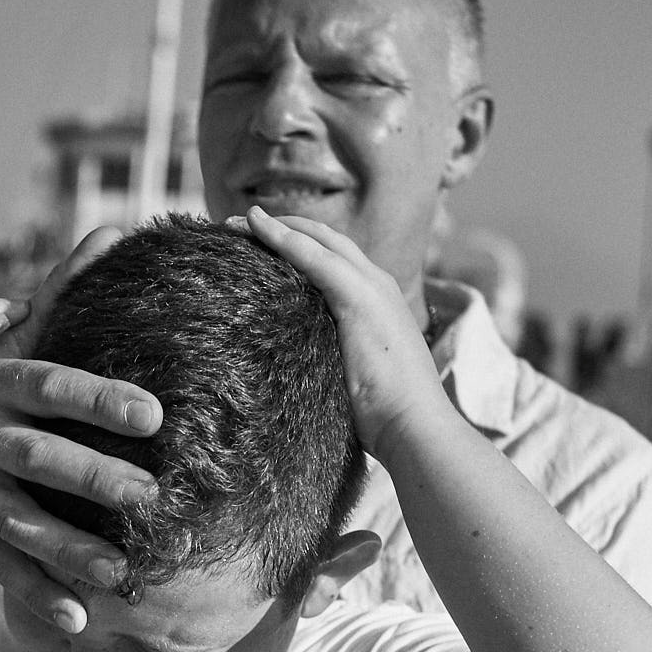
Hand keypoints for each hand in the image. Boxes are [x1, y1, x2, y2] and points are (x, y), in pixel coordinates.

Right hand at [0, 229, 162, 632]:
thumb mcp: (7, 336)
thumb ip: (62, 290)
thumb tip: (115, 231)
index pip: (52, 387)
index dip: (100, 399)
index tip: (155, 413)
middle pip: (39, 458)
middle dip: (93, 480)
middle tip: (150, 497)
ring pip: (21, 522)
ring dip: (70, 550)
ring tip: (121, 572)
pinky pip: (0, 568)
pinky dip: (36, 596)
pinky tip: (78, 622)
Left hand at [231, 207, 449, 459]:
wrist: (415, 428)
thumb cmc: (385, 418)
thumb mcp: (353, 379)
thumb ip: (333, 362)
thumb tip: (297, 372)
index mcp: (378, 303)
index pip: (336, 260)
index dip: (300, 245)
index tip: (261, 244)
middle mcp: (378, 286)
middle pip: (327, 240)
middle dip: (284, 227)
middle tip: (239, 225)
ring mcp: (372, 288)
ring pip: (318, 240)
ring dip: (276, 226)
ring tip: (236, 223)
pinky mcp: (360, 297)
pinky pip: (312, 255)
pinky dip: (281, 237)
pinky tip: (254, 226)